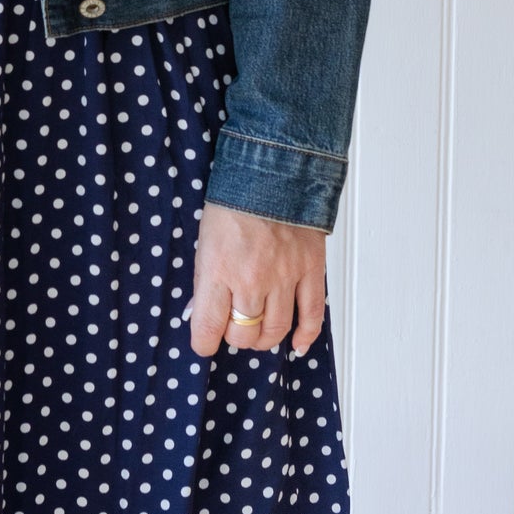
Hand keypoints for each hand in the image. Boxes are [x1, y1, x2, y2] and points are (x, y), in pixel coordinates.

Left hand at [187, 200, 325, 358]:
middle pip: (244, 334)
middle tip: (233, 326)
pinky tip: (296, 344)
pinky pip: (312, 315)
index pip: (208, 328)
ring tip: (258, 331)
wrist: (274, 169)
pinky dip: (305, 335)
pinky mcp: (311, 271)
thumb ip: (206, 278)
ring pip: (276, 330)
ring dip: (264, 338)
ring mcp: (284, 277)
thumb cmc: (235, 200)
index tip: (204, 343)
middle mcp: (251, 280)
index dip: (204, 343)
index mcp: (218, 270)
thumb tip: (202, 311)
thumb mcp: (205, 239)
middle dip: (235, 336)